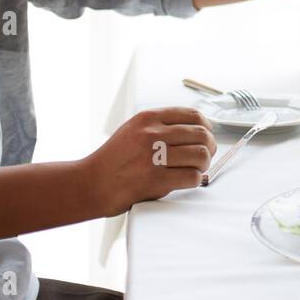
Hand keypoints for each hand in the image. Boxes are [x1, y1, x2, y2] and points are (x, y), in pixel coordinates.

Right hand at [84, 107, 217, 215]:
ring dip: (203, 165)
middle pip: (201, 135)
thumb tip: (197, 128)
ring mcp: (153, 156)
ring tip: (196, 170)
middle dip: (209, 147)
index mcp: (148, 118)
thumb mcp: (133, 130)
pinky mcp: (155, 179)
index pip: (193, 115)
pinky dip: (195, 180)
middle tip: (206, 156)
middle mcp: (151, 133)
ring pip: (200, 155)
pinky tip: (187, 181)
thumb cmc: (113, 160)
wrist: (89, 183)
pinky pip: (192, 177)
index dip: (207, 127)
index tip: (207, 136)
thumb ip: (160, 126)